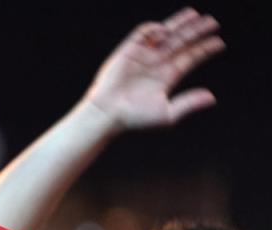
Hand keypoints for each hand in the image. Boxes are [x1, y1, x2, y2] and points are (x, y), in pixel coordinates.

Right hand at [85, 7, 223, 130]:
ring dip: (179, 24)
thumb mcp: (167, 114)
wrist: (107, 113)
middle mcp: (157, 64)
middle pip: (181, 42)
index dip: (204, 49)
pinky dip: (154, 28)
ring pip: (165, 34)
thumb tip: (212, 98)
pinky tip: (165, 30)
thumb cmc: (134, 118)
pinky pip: (143, 33)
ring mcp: (143, 56)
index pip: (190, 57)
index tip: (219, 43)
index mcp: (167, 77)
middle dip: (196, 31)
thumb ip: (189, 103)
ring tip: (194, 15)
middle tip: (212, 22)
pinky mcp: (128, 50)